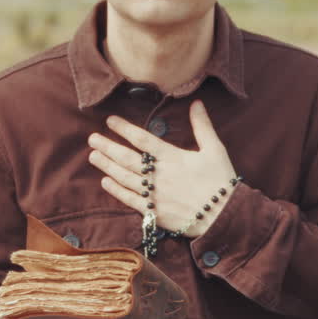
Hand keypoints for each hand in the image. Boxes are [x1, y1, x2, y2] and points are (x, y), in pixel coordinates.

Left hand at [88, 99, 234, 238]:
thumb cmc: (221, 181)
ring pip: (125, 178)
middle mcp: (160, 175)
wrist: (225, 216)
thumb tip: (196, 102)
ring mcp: (156, 194)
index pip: (143, 140)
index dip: (125, 129)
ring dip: (107, 166)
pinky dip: (116, 191)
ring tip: (93, 156)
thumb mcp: (215, 149)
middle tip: (91, 138)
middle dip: (108, 147)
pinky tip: (105, 181)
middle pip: (128, 158)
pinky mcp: (155, 212)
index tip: (110, 121)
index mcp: (173, 157)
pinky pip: (130, 200)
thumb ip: (202, 126)